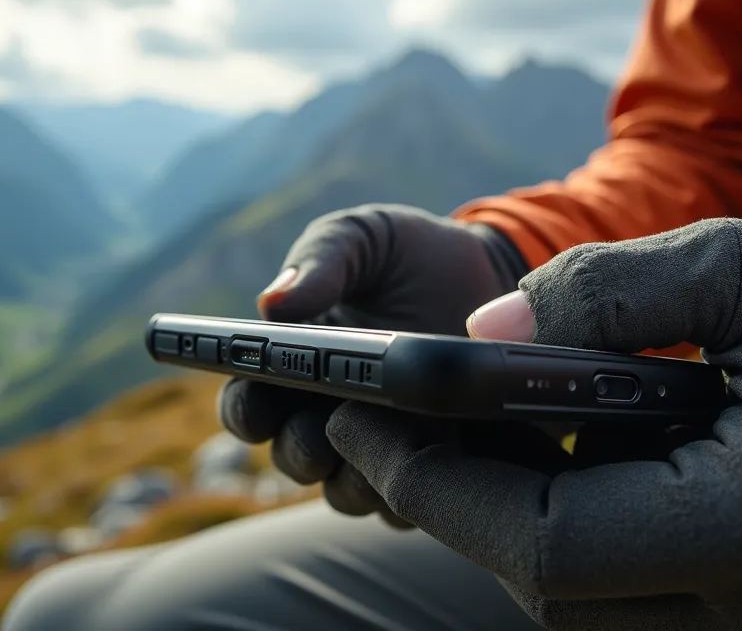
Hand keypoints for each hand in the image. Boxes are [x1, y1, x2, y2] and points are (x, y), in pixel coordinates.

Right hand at [216, 204, 527, 525]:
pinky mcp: (434, 467)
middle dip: (299, 450)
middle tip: (321, 429)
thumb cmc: (412, 254)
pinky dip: (414, 487)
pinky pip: (409, 503)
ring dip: (354, 476)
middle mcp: (329, 414)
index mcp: (295, 365)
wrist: (495, 272)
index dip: (246, 412)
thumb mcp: (363, 238)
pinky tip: (437, 453)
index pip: (250, 405)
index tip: (258, 404)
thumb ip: (321, 260)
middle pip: (293, 458)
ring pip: (346, 492)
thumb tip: (273, 305)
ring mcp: (381, 446)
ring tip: (385, 442)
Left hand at [327, 219, 741, 628]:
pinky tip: (517, 466)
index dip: (442, 485)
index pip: (558, 544)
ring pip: (568, 605)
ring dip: (490, 521)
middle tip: (370, 420)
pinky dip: (550, 536)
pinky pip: (609, 601)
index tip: (363, 417)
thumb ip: (604, 291)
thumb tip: (475, 338)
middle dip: (447, 501)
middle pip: (549, 588)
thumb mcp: (740, 262)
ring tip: (429, 435)